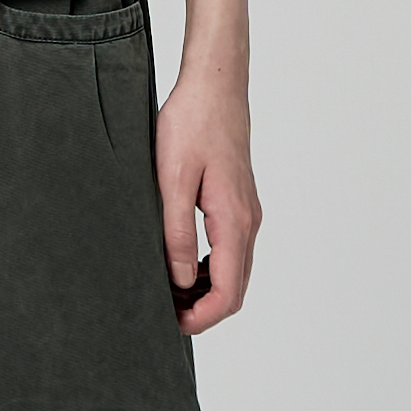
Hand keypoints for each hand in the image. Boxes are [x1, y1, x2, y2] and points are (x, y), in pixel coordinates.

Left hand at [154, 62, 260, 333]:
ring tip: (166, 292)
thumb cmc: (192, 124)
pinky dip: (209, 269)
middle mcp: (248, 222)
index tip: (171, 324)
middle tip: (163, 314)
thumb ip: (175, 233)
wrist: (215, 85)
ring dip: (205, 291)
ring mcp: (247, 213)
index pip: (228, 292)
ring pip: (234, 271)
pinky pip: (230, 251)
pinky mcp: (238, 203)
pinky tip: (179, 264)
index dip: (202, 318)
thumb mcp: (171, 180)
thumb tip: (177, 280)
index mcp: (233, 221)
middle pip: (235, 289)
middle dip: (203, 311)